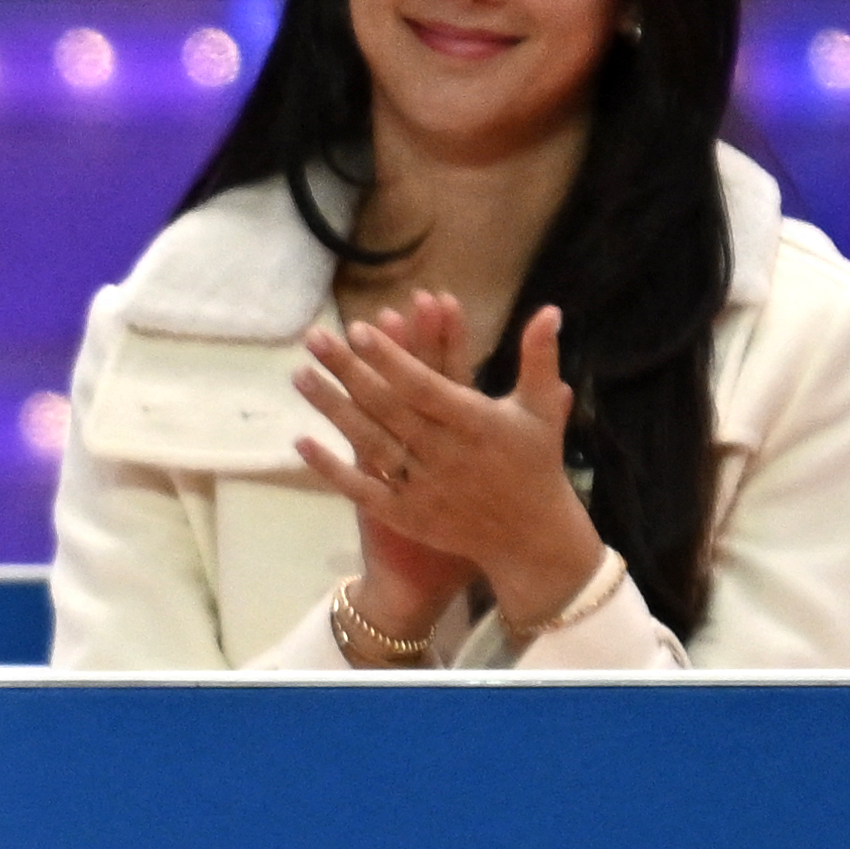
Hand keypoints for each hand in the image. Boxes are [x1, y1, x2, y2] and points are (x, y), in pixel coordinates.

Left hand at [293, 295, 605, 633]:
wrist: (532, 539)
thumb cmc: (536, 464)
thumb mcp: (542, 409)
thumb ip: (540, 358)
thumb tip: (550, 309)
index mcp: (477, 424)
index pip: (425, 386)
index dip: (393, 358)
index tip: (361, 328)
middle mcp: (446, 454)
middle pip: (387, 407)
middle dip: (348, 370)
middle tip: (314, 338)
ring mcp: (423, 486)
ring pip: (369, 442)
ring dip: (332, 408)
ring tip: (299, 374)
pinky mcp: (407, 515)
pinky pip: (363, 489)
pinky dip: (331, 467)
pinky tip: (301, 441)